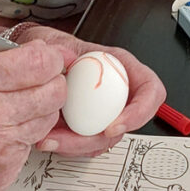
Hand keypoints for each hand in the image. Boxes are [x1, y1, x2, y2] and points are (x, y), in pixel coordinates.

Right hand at [0, 39, 65, 190]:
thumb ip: (2, 51)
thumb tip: (44, 49)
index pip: (38, 63)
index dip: (48, 55)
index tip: (45, 54)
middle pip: (53, 90)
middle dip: (52, 80)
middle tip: (39, 76)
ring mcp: (0, 140)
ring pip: (50, 114)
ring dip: (43, 105)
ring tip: (21, 98)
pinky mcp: (5, 162)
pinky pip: (38, 137)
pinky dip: (32, 127)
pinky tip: (14, 120)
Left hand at [20, 26, 166, 157]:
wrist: (38, 62)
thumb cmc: (55, 50)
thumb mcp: (61, 44)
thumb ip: (65, 52)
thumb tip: (63, 62)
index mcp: (122, 67)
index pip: (150, 91)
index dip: (140, 112)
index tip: (113, 126)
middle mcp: (119, 92)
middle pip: (127, 124)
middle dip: (99, 138)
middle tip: (73, 140)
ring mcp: (105, 111)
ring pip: (105, 139)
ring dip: (78, 145)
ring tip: (51, 139)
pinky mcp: (89, 126)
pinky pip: (87, 145)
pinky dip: (68, 146)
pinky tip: (48, 139)